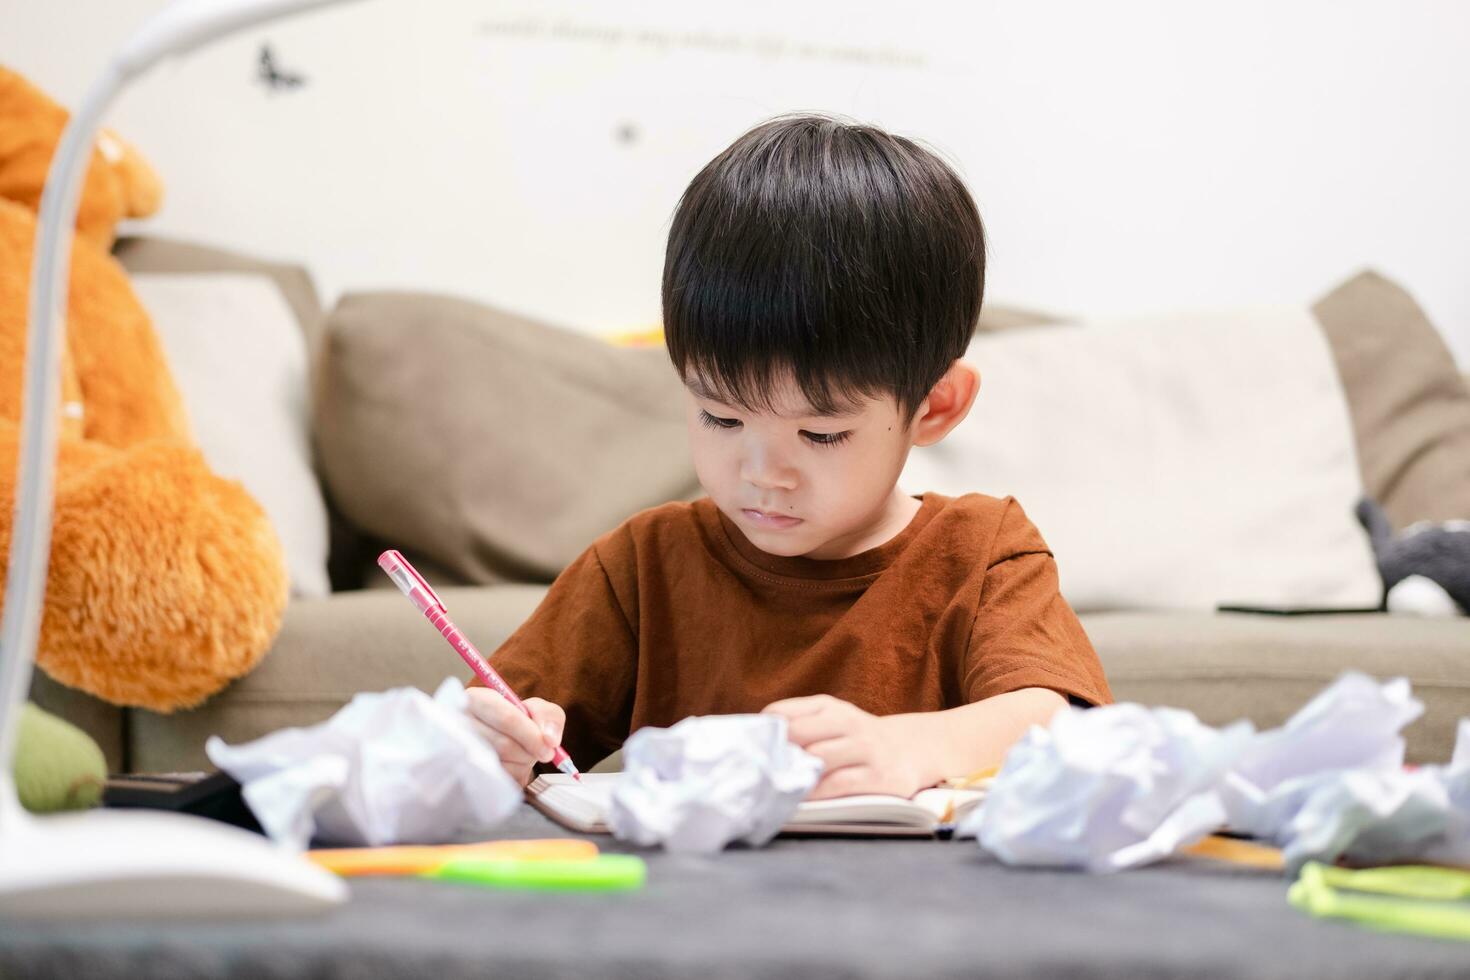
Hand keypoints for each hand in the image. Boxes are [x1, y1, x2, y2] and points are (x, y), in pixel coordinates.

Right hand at [465, 688, 565, 786]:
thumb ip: (549, 716)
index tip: (549, 746)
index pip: (507, 718)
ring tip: (521, 756)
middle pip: (504, 744)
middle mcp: (460, 724)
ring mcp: (458, 751)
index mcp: (475, 700)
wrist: (499, 744)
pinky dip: (512, 777)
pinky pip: (497, 782)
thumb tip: (550, 740)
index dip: (532, 735)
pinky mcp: (464, 775)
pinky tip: (511, 766)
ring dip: (522, 765)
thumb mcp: (535, 710)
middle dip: (530, 752)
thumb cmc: (516, 723)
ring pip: (502, 765)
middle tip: (543, 754)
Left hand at [762, 694, 937, 799]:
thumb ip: (797, 724)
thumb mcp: (830, 720)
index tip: (747, 751)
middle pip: (798, 734)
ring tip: (777, 788)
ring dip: (795, 775)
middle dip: (776, 755)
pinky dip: (817, 793)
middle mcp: (848, 722)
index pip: (782, 713)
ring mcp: (866, 749)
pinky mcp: (880, 776)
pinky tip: (803, 799)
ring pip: (819, 759)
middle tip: (758, 773)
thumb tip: (755, 740)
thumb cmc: (857, 738)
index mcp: (828, 707)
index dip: (762, 734)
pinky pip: (840, 784)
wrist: (913, 749)